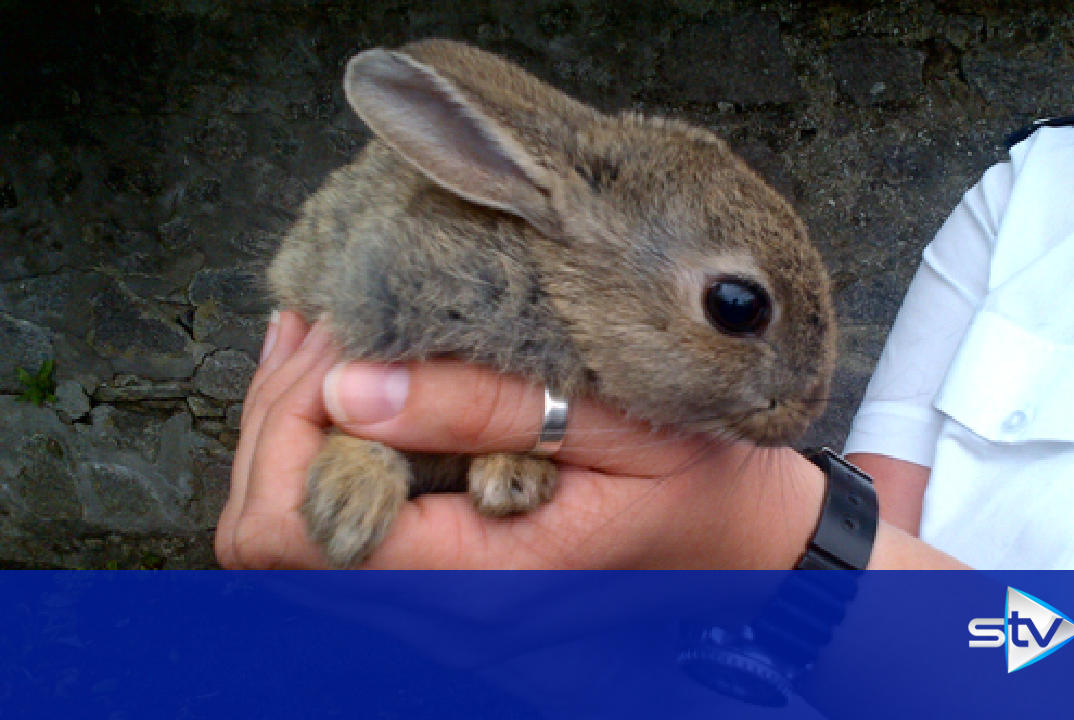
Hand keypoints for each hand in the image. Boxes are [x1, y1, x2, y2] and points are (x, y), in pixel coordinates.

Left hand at [216, 312, 825, 569]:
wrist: (745, 537)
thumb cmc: (701, 479)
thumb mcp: (618, 424)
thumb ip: (489, 407)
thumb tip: (349, 384)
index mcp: (477, 579)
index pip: (298, 528)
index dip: (289, 423)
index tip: (342, 340)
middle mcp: (435, 603)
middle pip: (264, 534)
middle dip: (275, 415)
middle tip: (328, 327)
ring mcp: (429, 592)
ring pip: (281, 526)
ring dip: (290, 421)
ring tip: (331, 335)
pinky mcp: (434, 565)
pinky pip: (329, 513)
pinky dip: (319, 435)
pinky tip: (346, 367)